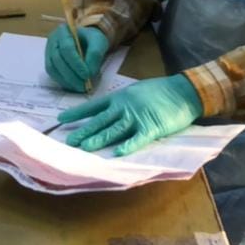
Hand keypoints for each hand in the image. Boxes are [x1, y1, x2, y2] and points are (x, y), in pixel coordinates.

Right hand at [45, 25, 109, 93]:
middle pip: (57, 60)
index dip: (76, 63)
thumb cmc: (92, 39)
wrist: (87, 40)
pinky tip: (73, 86)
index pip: (67, 48)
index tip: (86, 75)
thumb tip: (89, 73)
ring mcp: (49, 52)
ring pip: (52, 68)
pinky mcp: (50, 62)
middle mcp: (53, 41)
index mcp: (63, 31)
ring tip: (79, 88)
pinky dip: (63, 81)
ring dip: (66, 80)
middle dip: (71, 75)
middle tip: (83, 86)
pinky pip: (53, 74)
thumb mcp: (98, 42)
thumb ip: (95, 55)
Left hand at [58, 74, 202, 156]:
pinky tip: (116, 153)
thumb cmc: (159, 91)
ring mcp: (138, 117)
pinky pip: (137, 138)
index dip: (77, 113)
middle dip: (84, 131)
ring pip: (114, 130)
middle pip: (100, 121)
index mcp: (120, 97)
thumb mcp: (135, 91)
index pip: (93, 106)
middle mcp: (125, 107)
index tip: (61, 119)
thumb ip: (121, 101)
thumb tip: (106, 110)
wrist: (183, 91)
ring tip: (85, 147)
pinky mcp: (152, 128)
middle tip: (69, 140)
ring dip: (99, 139)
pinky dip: (127, 146)